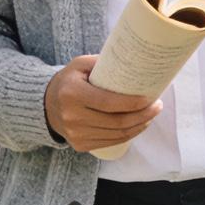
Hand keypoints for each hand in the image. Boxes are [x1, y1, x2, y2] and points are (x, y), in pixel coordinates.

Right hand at [44, 54, 162, 152]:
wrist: (47, 105)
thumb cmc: (70, 79)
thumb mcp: (81, 64)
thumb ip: (104, 62)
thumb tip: (134, 60)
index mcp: (72, 94)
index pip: (108, 103)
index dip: (132, 103)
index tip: (150, 98)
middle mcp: (72, 117)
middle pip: (115, 122)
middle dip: (142, 116)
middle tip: (157, 106)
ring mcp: (75, 135)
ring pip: (115, 136)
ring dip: (138, 127)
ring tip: (151, 115)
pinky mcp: (80, 145)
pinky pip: (109, 142)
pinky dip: (127, 135)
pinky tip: (138, 125)